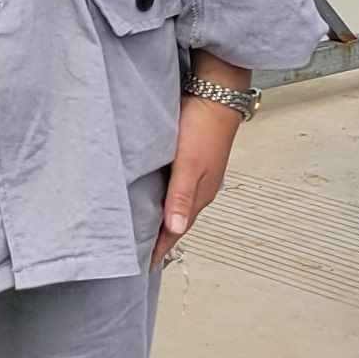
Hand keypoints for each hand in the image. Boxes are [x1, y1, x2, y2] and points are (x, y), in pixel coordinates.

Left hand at [156, 87, 247, 264]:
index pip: (176, 230)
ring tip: (145, 229)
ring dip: (163, 218)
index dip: (161, 247)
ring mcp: (198, 174)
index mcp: (199, 195)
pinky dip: (165, 198)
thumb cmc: (203, 126)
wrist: (218, 93)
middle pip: (177, 220)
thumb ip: (179, 196)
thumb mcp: (189, 164)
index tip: (145, 264)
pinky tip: (154, 195)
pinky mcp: (192, 159)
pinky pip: (176, 187)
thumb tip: (174, 229)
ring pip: (177, 204)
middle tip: (141, 252)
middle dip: (161, 238)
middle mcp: (199, 188)